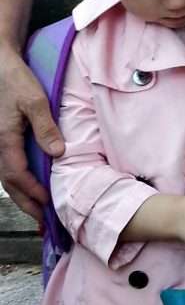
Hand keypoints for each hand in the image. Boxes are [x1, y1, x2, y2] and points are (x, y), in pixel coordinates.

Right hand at [0, 46, 63, 221]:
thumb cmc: (16, 81)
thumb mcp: (35, 101)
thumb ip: (45, 128)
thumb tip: (58, 153)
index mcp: (4, 140)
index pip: (18, 176)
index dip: (33, 193)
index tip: (48, 206)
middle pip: (10, 183)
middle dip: (26, 204)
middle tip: (43, 223)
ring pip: (6, 177)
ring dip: (22, 195)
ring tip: (38, 210)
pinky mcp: (0, 138)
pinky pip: (7, 166)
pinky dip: (18, 181)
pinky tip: (29, 186)